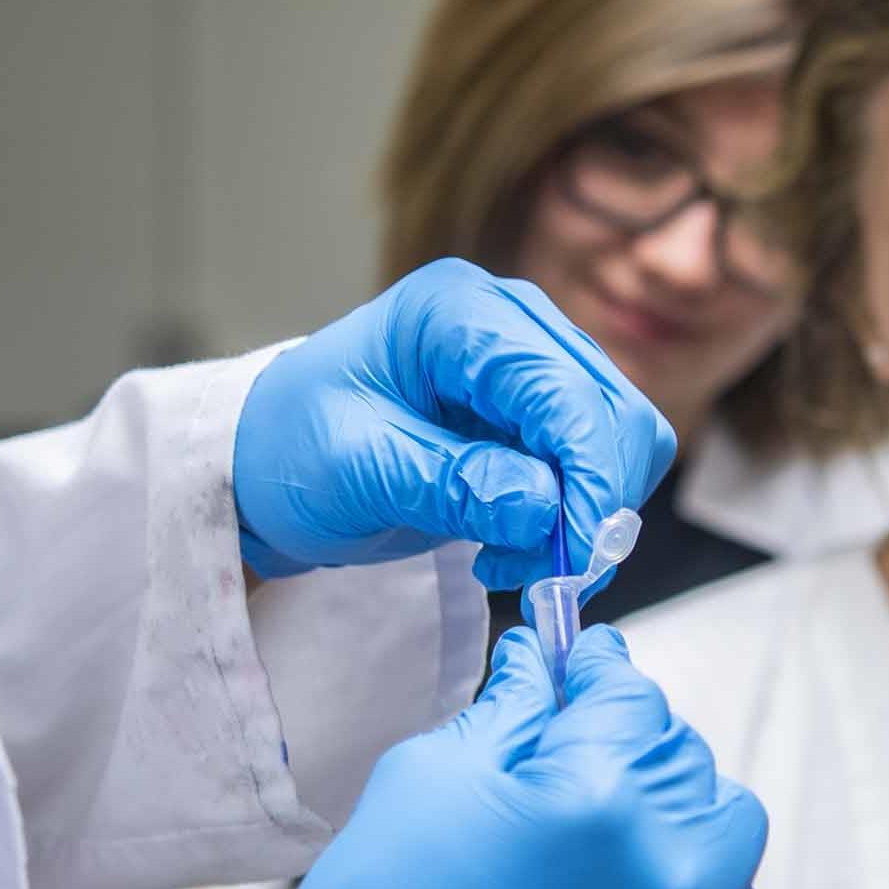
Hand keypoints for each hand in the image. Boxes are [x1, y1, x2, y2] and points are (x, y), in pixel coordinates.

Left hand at [233, 258, 674, 583]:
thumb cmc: (290, 447)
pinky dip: (576, 514)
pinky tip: (516, 542)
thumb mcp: (355, 471)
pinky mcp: (538, 406)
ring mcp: (530, 360)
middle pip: (611, 411)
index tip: (575, 556)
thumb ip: (450, 483)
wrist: (267, 458)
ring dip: (590, 514)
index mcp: (456, 312)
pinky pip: (597, 461)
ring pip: (620, 438)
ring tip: (514, 560)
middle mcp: (509, 320)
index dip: (589, 477)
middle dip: (596, 502)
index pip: (563, 390)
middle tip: (544, 575)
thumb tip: (543, 505)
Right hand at [279, 626, 765, 888]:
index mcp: (597, 796)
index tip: (575, 656)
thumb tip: (538, 659)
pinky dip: (689, 867)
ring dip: (674, 796)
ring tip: (605, 808)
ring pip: (724, 819)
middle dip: (626, 729)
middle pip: (678, 749)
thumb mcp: (431, 781)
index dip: (596, 666)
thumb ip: (507, 710)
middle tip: (566, 734)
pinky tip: (624, 869)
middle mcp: (665, 863)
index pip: (628, 693)